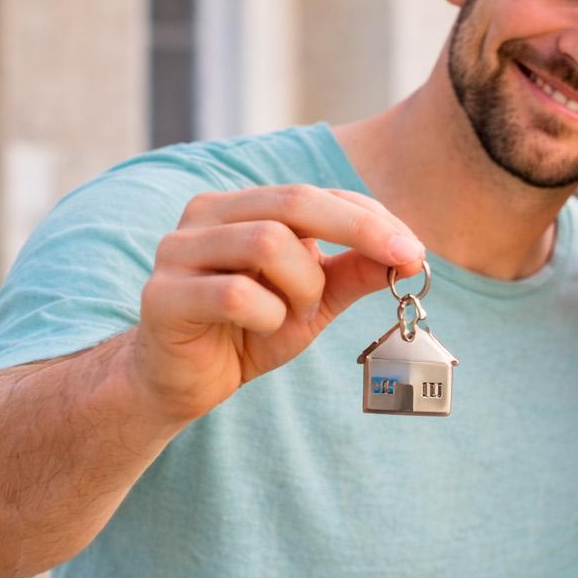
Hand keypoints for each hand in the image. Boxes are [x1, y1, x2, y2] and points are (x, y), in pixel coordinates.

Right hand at [129, 185, 425, 423]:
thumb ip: (354, 274)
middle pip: (294, 201)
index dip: (370, 218)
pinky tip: (261, 329)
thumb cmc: (248, 332)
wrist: (180, 383)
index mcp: (244, 207)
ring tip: (295, 315)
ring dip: (303, 286)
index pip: (318, 194)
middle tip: (403, 261)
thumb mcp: (314, 301)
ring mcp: (179, 251)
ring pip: (267, 243)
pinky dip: (268, 315)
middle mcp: (207, 216)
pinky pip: (235, 295)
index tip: (415, 250)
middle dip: (359, 230)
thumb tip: (409, 256)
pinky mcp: (163, 296)